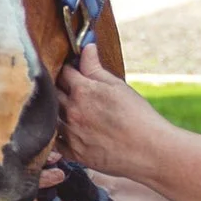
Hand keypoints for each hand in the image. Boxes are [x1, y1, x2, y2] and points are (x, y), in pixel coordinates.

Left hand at [52, 42, 164, 183]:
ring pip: (51, 117)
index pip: (64, 72)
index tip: (72, 71)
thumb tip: (86, 47)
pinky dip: (56, 135)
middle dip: (58, 88)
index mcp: (82, 91)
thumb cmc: (137, 115)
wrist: (149, 150)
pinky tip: (65, 132)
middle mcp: (72, 111)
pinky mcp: (74, 153)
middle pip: (53, 93)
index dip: (68, 70)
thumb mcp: (117, 86)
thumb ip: (95, 67)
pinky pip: (55, 142)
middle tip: (68, 89)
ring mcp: (71, 133)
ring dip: (55, 111)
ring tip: (68, 111)